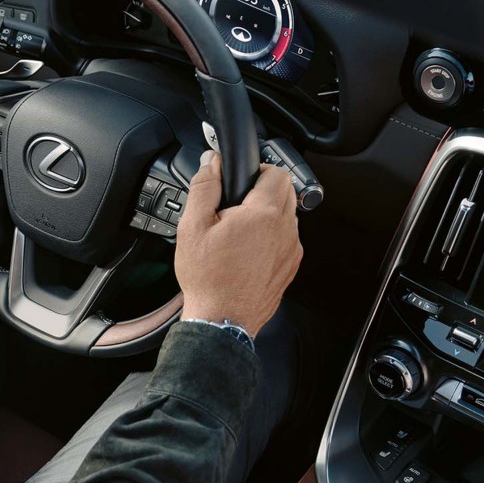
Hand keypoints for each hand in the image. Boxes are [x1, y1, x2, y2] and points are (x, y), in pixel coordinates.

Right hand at [175, 150, 303, 335]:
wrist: (222, 320)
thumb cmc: (208, 278)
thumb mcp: (193, 226)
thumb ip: (204, 187)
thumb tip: (211, 162)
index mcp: (263, 214)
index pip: (277, 172)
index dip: (258, 169)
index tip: (241, 181)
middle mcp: (285, 230)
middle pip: (287, 191)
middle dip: (264, 190)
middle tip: (237, 204)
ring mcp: (291, 250)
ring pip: (288, 216)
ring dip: (269, 214)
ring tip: (239, 230)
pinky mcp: (290, 267)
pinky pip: (287, 239)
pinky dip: (272, 237)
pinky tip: (247, 250)